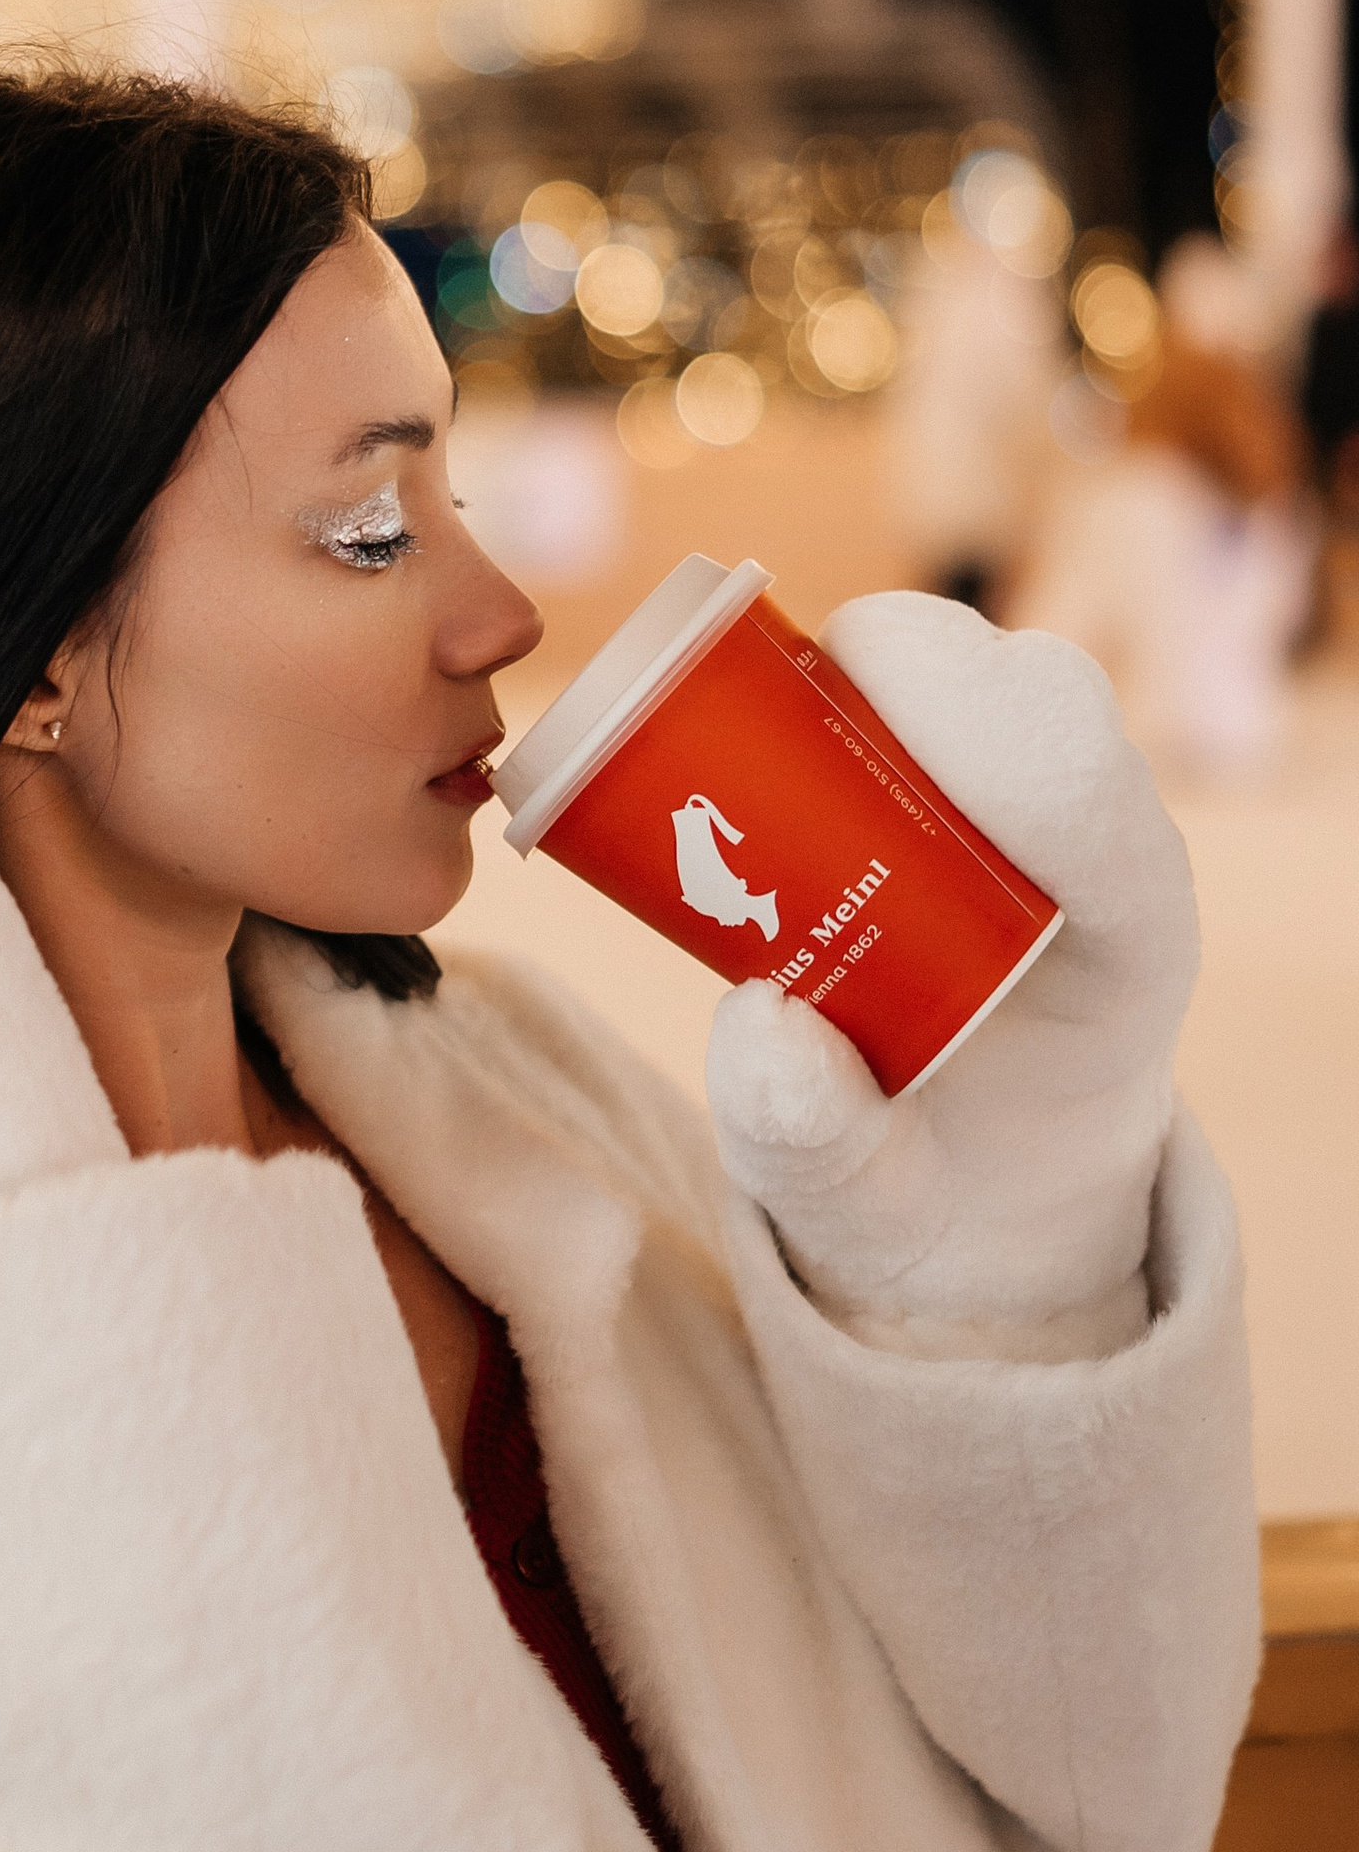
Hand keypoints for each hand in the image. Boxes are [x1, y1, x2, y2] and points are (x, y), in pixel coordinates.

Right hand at [704, 592, 1195, 1359]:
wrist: (961, 1181)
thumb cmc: (923, 1188)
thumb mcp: (858, 1208)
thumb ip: (812, 1137)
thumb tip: (758, 1017)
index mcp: (1125, 944)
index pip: (1079, 789)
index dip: (971, 731)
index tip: (830, 738)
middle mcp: (1102, 849)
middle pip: (1034, 688)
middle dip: (901, 669)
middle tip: (752, 735)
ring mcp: (1039, 798)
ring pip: (978, 661)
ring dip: (856, 669)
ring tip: (744, 745)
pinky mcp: (967, 772)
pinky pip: (918, 677)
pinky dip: (830, 677)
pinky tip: (755, 736)